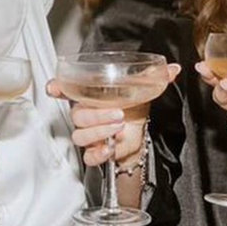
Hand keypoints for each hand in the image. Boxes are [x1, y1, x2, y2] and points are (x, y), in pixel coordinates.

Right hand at [47, 62, 179, 166]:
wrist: (139, 134)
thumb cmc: (133, 109)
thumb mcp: (142, 89)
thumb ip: (154, 77)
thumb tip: (173, 69)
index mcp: (91, 96)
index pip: (67, 89)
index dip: (57, 88)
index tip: (53, 87)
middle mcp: (86, 115)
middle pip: (76, 116)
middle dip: (96, 115)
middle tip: (117, 113)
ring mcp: (89, 134)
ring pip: (80, 135)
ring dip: (99, 132)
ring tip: (118, 128)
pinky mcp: (96, 151)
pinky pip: (88, 156)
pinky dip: (98, 153)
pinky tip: (110, 148)